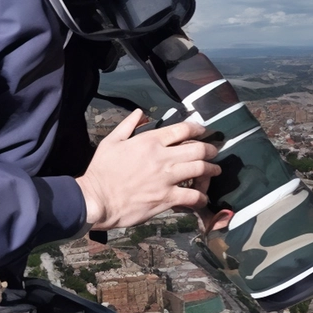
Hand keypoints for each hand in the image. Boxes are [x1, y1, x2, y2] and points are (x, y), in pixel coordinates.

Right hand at [76, 109, 221, 230]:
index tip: (204, 131)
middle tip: (214, 152)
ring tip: (215, 171)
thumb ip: (128, 125)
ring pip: (200, 170)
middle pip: (198, 149)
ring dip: (212, 170)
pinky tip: (203, 198)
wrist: (97, 199)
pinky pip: (193, 196)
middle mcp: (162, 157)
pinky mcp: (167, 198)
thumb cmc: (101, 171)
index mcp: (149, 141)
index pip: (182, 129)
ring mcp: (166, 179)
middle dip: (210, 149)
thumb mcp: (111, 142)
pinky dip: (202, 196)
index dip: (198, 128)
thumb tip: (140, 112)